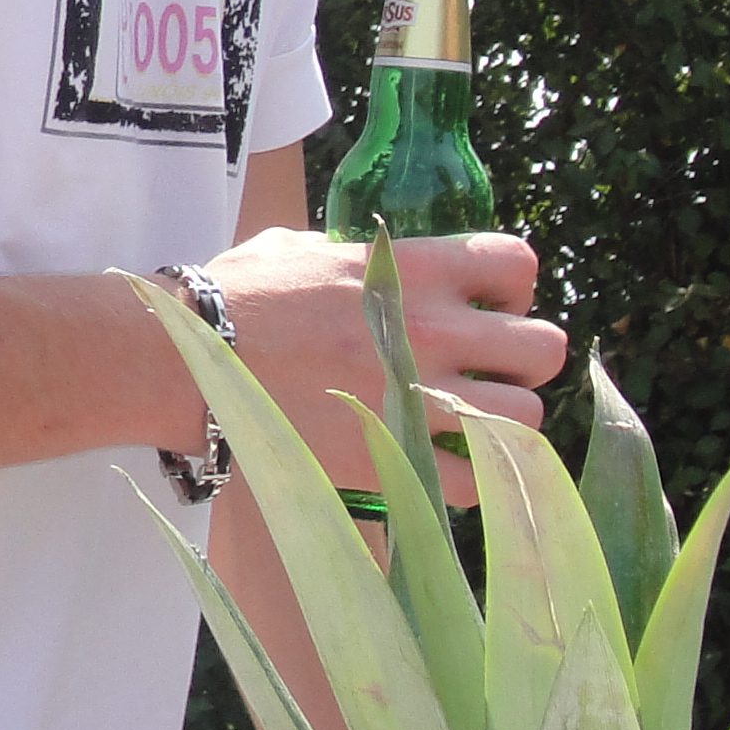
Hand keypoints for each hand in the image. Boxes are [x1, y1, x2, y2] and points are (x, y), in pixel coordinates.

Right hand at [214, 229, 567, 492]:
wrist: (186, 360)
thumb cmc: (231, 297)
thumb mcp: (299, 249)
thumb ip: (353, 257)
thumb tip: (361, 263)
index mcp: (410, 268)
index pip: (517, 264)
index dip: (513, 288)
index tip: (486, 306)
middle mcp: (430, 330)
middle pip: (543, 347)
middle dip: (522, 361)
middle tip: (486, 373)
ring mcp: (416, 397)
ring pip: (525, 417)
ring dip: (505, 423)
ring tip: (467, 424)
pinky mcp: (392, 458)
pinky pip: (476, 480)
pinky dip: (471, 480)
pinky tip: (442, 468)